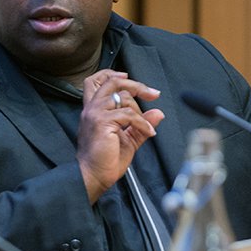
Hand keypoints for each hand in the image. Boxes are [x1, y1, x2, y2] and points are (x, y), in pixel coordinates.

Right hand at [77, 69, 164, 202]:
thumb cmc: (105, 161)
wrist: (93, 177)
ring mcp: (95, 114)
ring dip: (141, 110)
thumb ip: (141, 123)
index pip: (96, 81)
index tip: (129, 78)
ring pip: (123, 96)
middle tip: (152, 94)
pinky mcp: (102, 122)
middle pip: (112, 81)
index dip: (113, 74)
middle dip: (135, 84)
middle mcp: (92, 108)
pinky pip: (128, 114)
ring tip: (147, 126)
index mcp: (94, 110)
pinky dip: (142, 122)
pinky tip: (148, 132)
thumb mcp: (128, 138)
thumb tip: (158, 113)